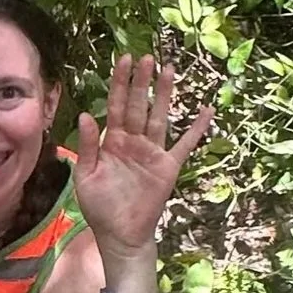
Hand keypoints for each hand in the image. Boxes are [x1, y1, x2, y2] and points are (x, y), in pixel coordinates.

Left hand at [73, 55, 213, 261]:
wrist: (120, 235)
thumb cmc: (100, 207)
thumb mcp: (86, 177)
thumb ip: (86, 147)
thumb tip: (85, 116)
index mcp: (111, 143)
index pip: (115, 107)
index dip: (119, 84)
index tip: (123, 60)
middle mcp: (133, 142)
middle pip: (138, 106)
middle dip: (141, 82)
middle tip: (146, 57)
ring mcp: (152, 152)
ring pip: (159, 117)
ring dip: (164, 94)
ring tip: (168, 69)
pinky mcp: (168, 166)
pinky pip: (185, 144)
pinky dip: (197, 128)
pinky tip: (207, 110)